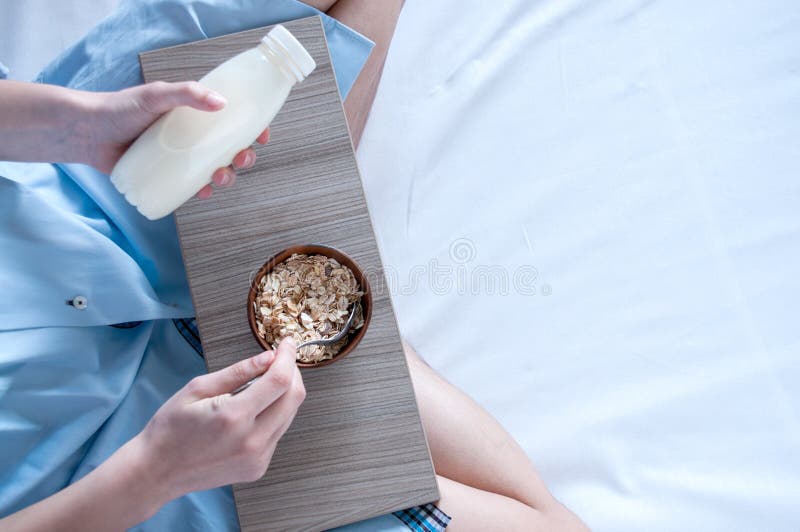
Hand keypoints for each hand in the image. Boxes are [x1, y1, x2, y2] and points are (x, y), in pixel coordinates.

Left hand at [85, 81, 268, 197]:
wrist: (85, 132)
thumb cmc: (119, 109)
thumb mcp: (155, 95)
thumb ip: (187, 94)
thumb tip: (221, 103)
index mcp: (194, 113)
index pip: (232, 119)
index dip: (252, 127)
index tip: (262, 134)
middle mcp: (190, 135)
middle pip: (229, 147)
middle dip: (243, 156)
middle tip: (241, 158)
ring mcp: (179, 156)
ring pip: (214, 169)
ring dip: (226, 176)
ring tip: (219, 178)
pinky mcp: (165, 175)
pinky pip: (190, 186)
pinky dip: (201, 191)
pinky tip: (202, 193)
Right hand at [135, 337, 304, 499]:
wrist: (157, 472)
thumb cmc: (171, 427)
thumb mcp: (197, 389)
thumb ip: (238, 372)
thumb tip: (269, 357)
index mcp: (234, 417)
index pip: (279, 381)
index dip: (287, 357)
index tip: (287, 343)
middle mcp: (252, 441)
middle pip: (293, 397)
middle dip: (291, 372)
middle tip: (279, 359)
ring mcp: (257, 458)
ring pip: (290, 414)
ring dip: (284, 393)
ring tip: (263, 382)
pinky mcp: (258, 467)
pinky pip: (278, 432)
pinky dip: (274, 414)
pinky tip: (254, 409)